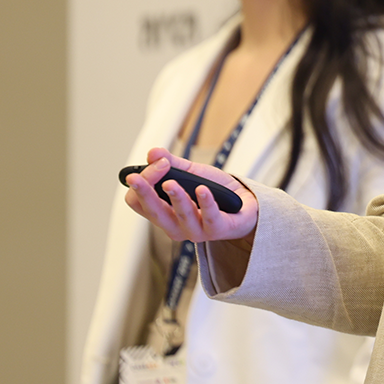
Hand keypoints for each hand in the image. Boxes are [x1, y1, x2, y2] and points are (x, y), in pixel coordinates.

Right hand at [124, 146, 259, 242]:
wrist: (245, 204)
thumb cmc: (215, 193)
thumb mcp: (191, 174)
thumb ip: (172, 163)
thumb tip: (153, 152)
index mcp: (164, 213)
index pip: (139, 202)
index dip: (141, 183)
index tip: (154, 162)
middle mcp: (175, 225)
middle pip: (153, 212)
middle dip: (144, 193)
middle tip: (138, 177)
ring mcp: (196, 230)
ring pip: (180, 216)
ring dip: (175, 198)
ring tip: (170, 183)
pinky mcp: (218, 229)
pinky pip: (210, 217)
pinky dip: (206, 202)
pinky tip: (202, 190)